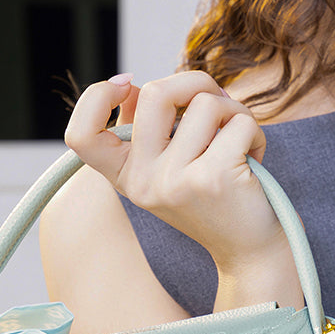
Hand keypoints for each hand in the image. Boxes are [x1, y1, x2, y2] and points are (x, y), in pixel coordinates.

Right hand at [63, 71, 290, 274]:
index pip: (81, 135)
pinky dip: (254, 131)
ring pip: (205, 103)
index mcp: (125, 176)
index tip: (126, 84)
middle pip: (155, 93)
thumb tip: (130, 86)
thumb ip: (146, 126)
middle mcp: (143, 181)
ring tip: (240, 141)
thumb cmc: (213, 197)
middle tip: (218, 102)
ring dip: (234, 112)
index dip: (95, 97)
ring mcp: (175, 181)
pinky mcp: (213, 178)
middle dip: (196, 82)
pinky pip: (238, 122)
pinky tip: (252, 156)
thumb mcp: (168, 167)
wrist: (249, 250)